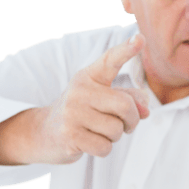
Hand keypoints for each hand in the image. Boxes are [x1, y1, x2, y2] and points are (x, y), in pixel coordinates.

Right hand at [0, 35, 150, 164]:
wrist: (43, 132)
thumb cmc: (83, 113)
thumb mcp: (103, 99)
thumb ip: (129, 99)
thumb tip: (145, 110)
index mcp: (90, 77)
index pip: (110, 61)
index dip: (127, 50)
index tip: (141, 39)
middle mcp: (79, 90)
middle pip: (125, 105)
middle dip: (131, 120)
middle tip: (124, 124)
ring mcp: (72, 112)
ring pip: (116, 130)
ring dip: (114, 137)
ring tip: (98, 131)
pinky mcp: (69, 135)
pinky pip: (105, 147)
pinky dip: (103, 149)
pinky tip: (89, 142)